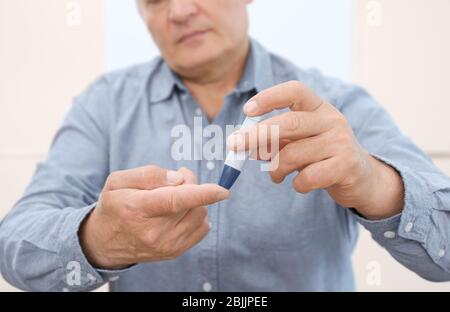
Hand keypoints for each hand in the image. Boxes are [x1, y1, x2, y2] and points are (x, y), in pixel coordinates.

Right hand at [79, 166, 228, 269]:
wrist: (104, 243)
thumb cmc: (114, 206)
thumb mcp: (118, 181)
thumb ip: (148, 174)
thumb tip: (179, 178)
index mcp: (137, 209)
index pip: (175, 201)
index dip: (202, 193)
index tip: (223, 190)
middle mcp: (153, 231)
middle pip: (192, 203)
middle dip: (190, 184)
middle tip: (176, 180)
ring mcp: (166, 245)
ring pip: (200, 214)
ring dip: (194, 201)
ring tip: (174, 197)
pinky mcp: (174, 252)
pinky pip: (201, 228)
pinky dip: (196, 216)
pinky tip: (179, 213)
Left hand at [228, 81, 403, 219]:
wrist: (362, 178)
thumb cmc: (323, 155)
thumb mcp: (301, 142)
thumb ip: (276, 140)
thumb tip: (245, 145)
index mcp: (319, 107)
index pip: (294, 91)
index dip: (269, 97)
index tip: (247, 110)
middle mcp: (332, 120)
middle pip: (289, 123)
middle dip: (257, 135)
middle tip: (235, 146)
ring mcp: (341, 142)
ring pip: (294, 154)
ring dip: (275, 168)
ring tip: (275, 176)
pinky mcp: (345, 166)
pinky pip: (308, 177)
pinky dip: (297, 184)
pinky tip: (299, 184)